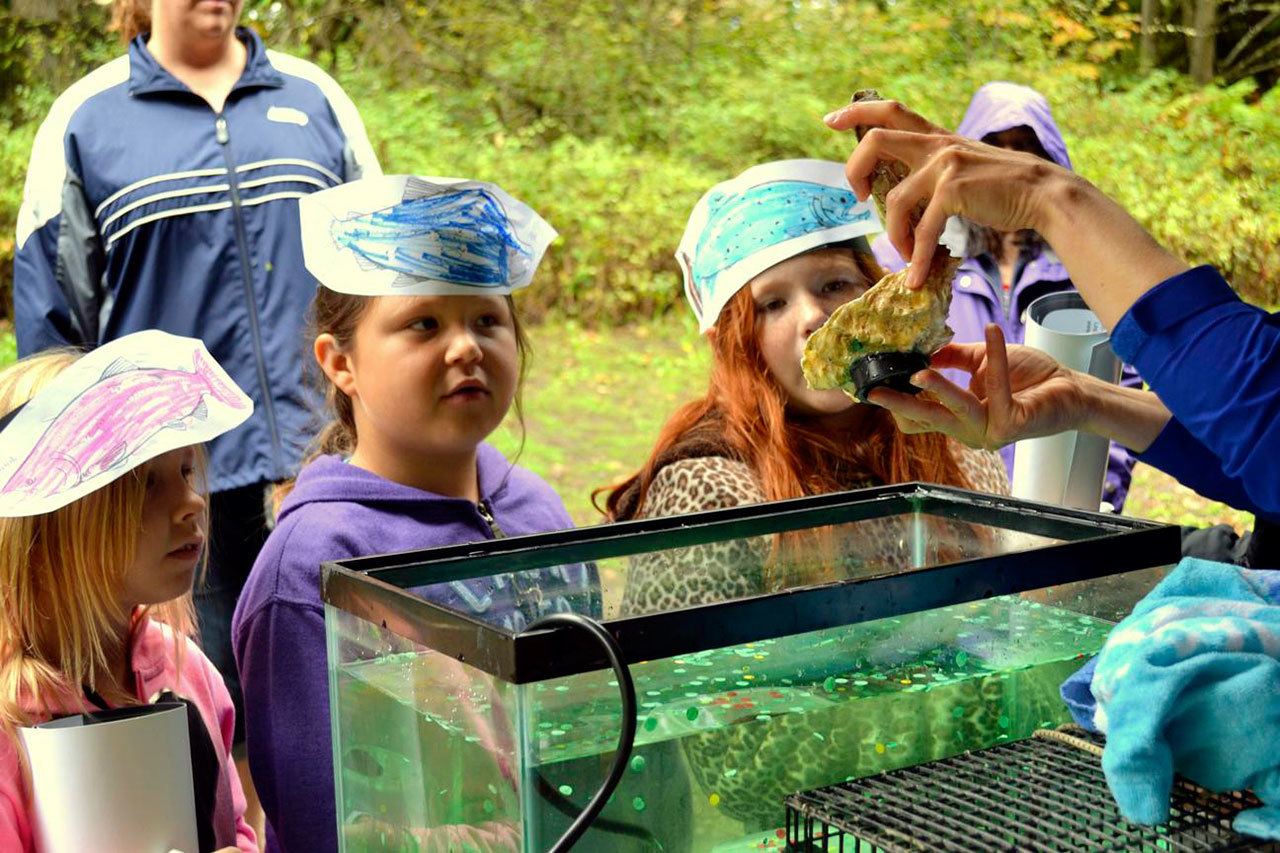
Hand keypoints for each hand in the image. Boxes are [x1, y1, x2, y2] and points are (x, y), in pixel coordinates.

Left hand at [823, 99, 1074, 287]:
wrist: (1043, 193)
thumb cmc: (1003, 189)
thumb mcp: (963, 168)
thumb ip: (933, 171)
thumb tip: (898, 198)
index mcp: (936, 137)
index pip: (891, 110)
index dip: (856, 112)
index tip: (830, 121)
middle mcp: (937, 144)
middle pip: (876, 140)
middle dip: (854, 171)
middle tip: (858, 198)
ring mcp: (944, 164)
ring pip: (894, 200)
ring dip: (895, 235)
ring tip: (906, 255)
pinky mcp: (953, 189)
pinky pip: (922, 229)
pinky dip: (918, 257)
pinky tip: (918, 275)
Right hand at [867, 325, 1087, 448]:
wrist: (1069, 387)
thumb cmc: (1027, 376)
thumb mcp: (980, 362)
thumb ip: (950, 358)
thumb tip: (920, 349)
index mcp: (958, 420)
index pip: (919, 419)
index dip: (897, 405)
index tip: (873, 385)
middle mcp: (970, 431)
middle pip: (926, 419)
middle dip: (899, 405)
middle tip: (874, 393)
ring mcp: (989, 431)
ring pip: (954, 408)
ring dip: (938, 388)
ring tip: (920, 371)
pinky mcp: (1010, 423)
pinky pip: (994, 385)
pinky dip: (994, 356)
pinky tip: (993, 331)